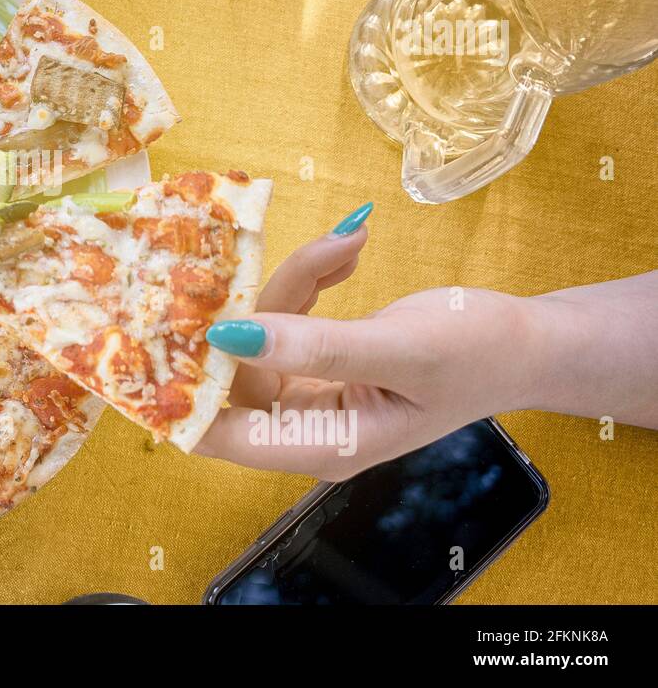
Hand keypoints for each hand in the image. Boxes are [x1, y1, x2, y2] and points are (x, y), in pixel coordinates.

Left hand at [196, 204, 546, 479]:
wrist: (526, 341)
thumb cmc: (477, 354)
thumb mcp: (397, 350)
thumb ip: (315, 346)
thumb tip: (227, 334)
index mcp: (316, 444)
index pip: (216, 432)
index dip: (181, 387)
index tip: (161, 327)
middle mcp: (303, 425)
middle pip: (234, 370)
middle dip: (247, 309)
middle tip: (260, 254)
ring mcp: (308, 391)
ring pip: (260, 331)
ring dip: (293, 281)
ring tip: (346, 242)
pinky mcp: (317, 360)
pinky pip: (288, 317)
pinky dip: (310, 279)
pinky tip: (346, 249)